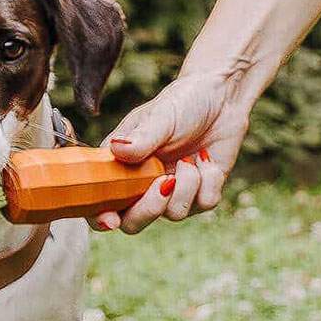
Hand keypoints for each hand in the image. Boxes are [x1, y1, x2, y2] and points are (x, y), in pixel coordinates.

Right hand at [91, 71, 250, 233]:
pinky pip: (203, 204)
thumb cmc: (181, 102)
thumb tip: (117, 150)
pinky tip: (206, 159)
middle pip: (133, 223)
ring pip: (174, 214)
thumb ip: (141, 138)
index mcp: (119, 168)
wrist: (222, 98)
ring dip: (186, 185)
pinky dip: (208, 181)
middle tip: (165, 181)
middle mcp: (141, 185)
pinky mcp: (200, 194)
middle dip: (149, 209)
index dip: (99, 218)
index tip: (110, 221)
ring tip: (189, 158)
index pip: (99, 203)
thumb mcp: (159, 116)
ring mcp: (170, 193)